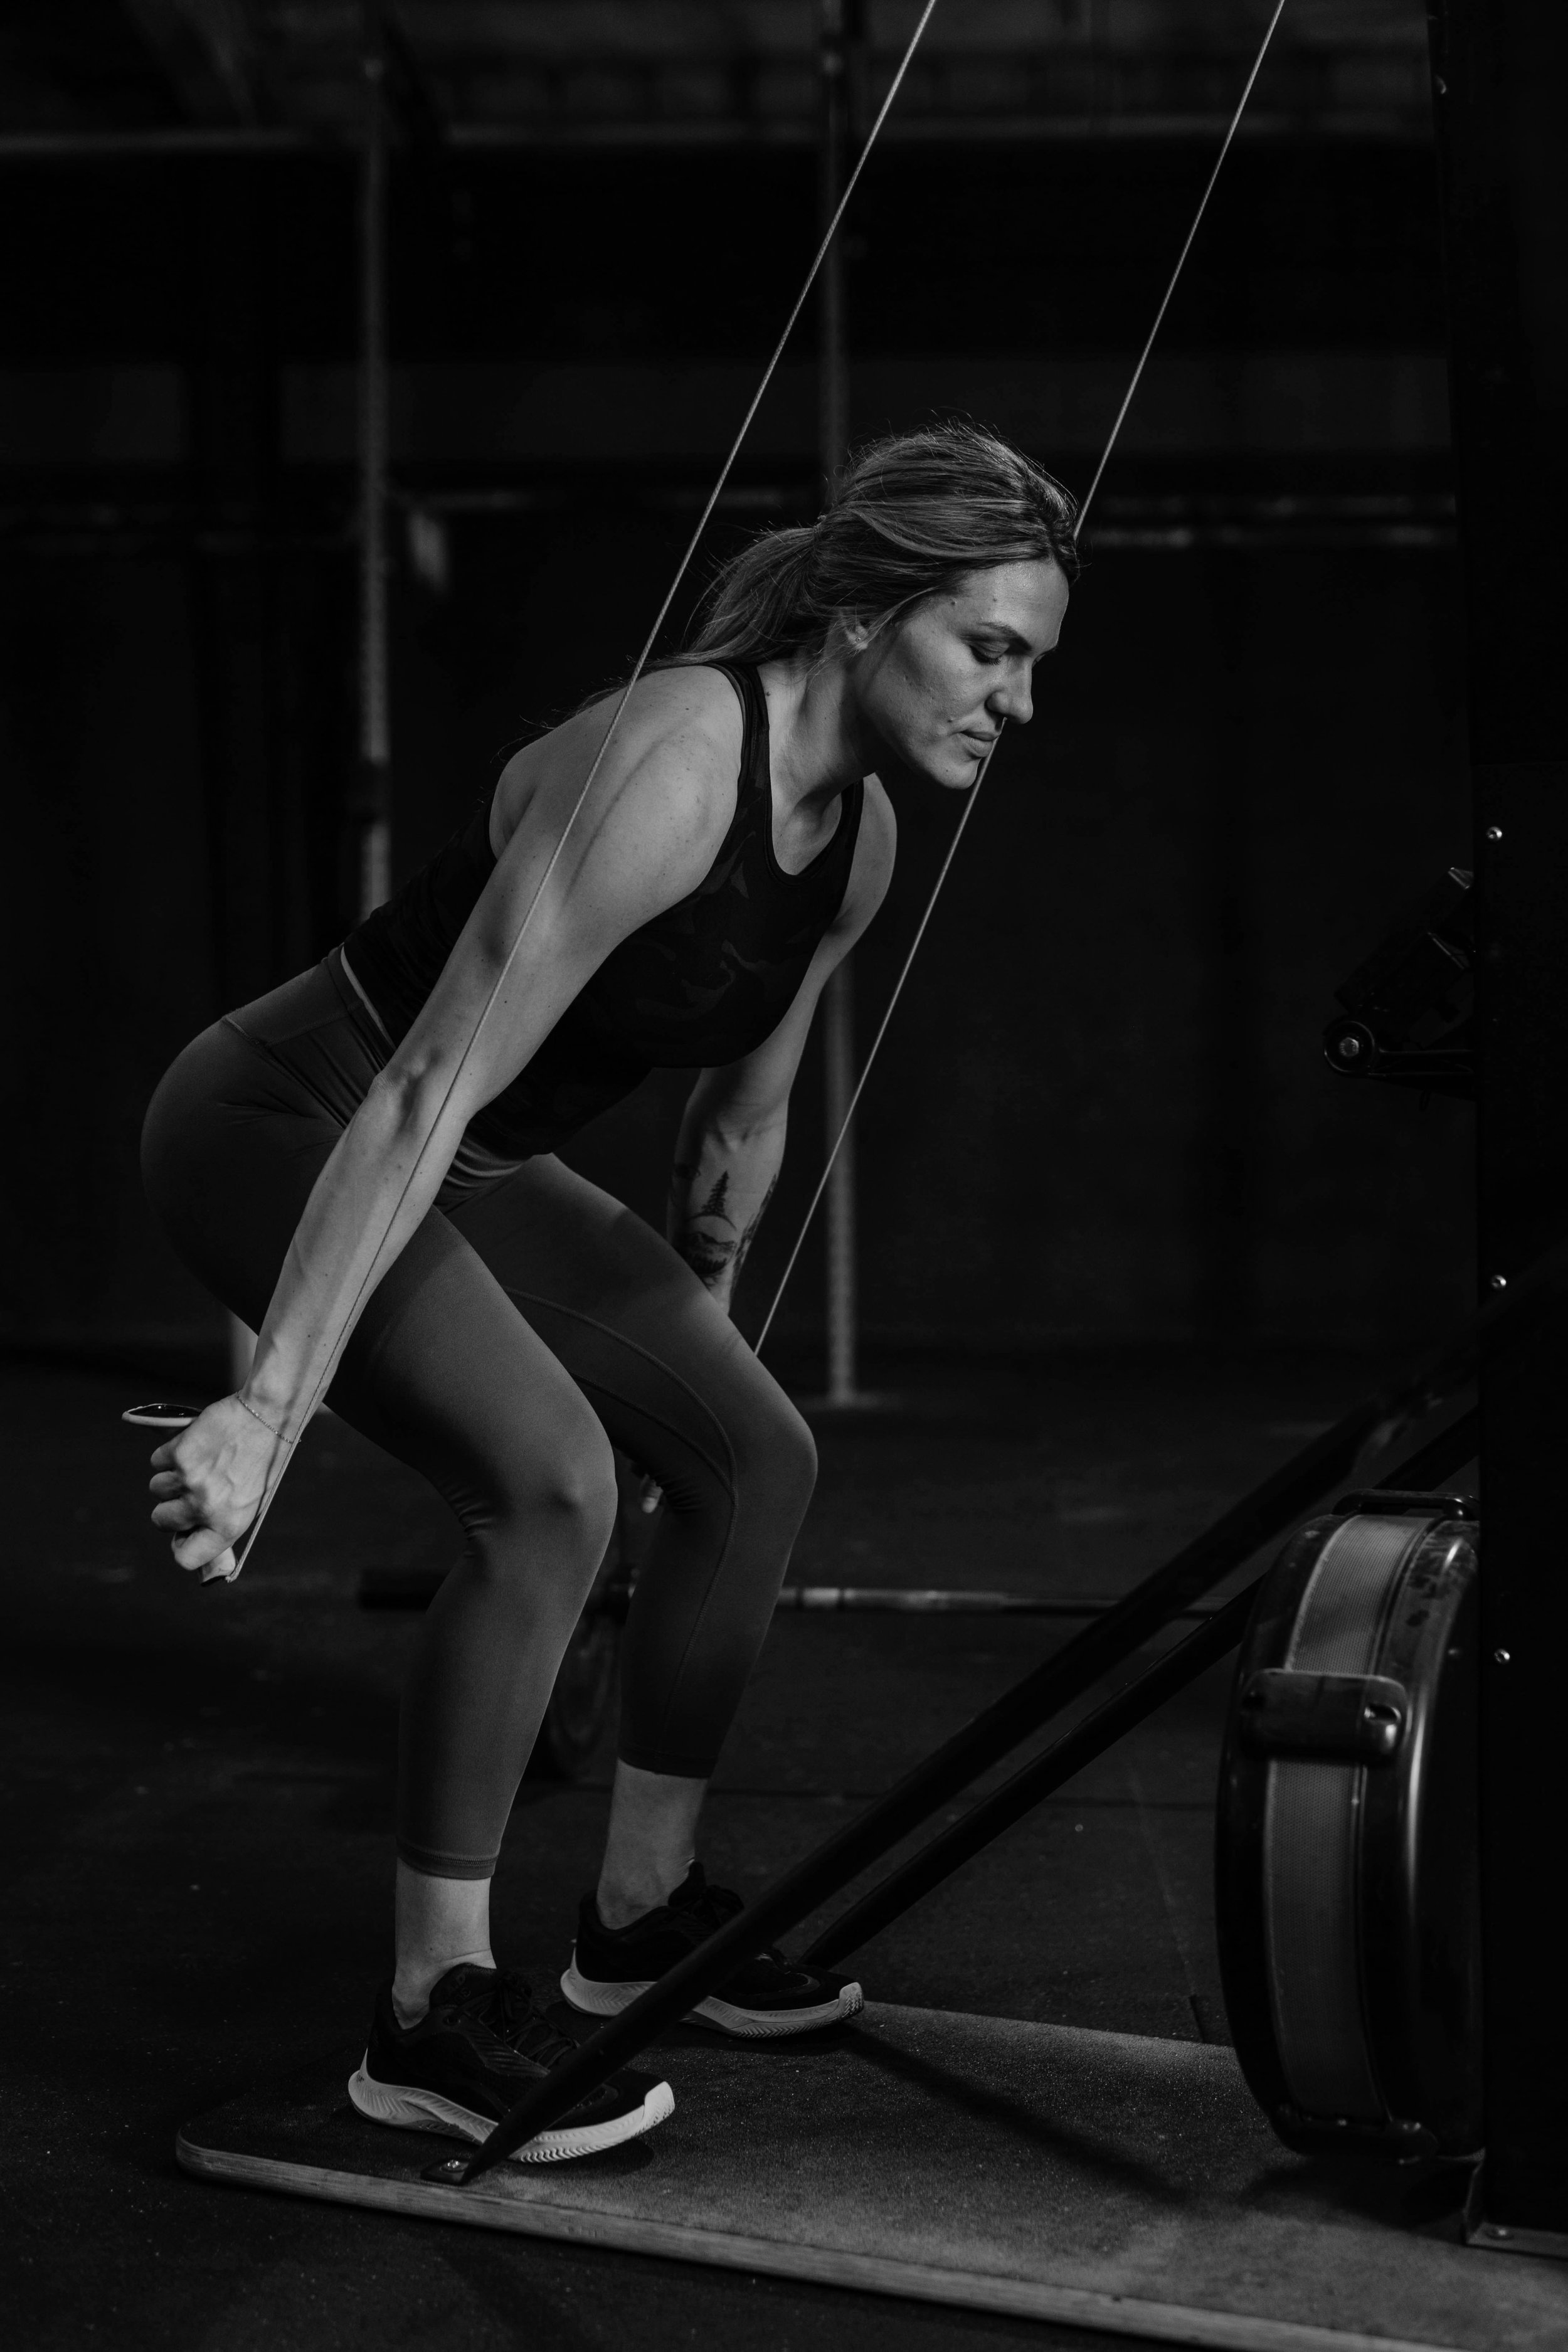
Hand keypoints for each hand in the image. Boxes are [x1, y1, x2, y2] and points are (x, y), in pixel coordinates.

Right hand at [148, 1395, 277, 1582]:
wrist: (267, 1416)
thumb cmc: (261, 1462)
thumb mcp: (251, 1503)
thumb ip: (220, 1523)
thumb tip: (188, 1536)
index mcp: (228, 1525)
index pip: (186, 1558)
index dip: (180, 1545)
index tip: (182, 1533)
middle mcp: (205, 1507)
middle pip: (161, 1520)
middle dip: (169, 1507)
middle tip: (188, 1489)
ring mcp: (190, 1481)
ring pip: (156, 1488)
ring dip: (170, 1477)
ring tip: (199, 1462)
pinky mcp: (179, 1453)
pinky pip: (157, 1461)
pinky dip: (169, 1454)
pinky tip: (194, 1446)